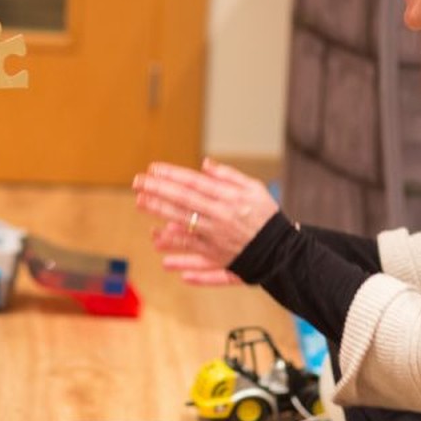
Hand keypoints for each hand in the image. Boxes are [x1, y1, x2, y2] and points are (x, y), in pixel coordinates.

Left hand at [132, 158, 278, 280]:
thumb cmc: (266, 216)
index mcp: (229, 198)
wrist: (282, 250)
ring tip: (141, 202)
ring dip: (160, 213)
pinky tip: (158, 243)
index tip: (154, 169)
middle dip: (158, 190)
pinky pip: (192, 250)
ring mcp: (216, 237)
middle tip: (138, 183)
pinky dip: (176, 248)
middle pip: (183, 201)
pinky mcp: (216, 255)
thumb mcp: (254, 188)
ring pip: (182, 223)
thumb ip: (228, 176)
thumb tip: (205, 164)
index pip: (195, 183)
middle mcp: (221, 216)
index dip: (172, 175)